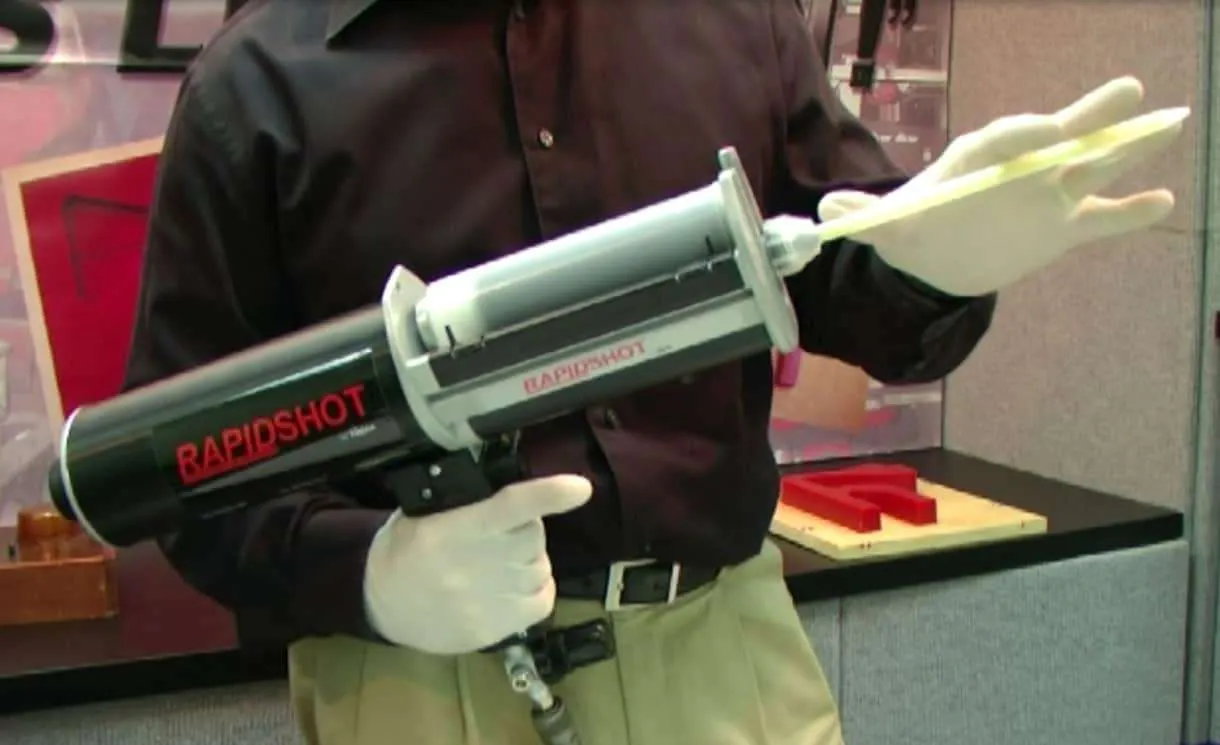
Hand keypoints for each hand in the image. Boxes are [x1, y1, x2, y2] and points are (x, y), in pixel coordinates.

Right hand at [363, 474, 591, 654]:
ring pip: (541, 566)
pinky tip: (512, 584)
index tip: (581, 488)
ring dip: (529, 558)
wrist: (382, 605)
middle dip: (526, 528)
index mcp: (455, 529)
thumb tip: (517, 494)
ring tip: (497, 562)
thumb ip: (465, 501)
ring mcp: (488, 603)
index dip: (549, 494)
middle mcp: (475, 566)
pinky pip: (543, 600)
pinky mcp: (495, 631)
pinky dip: (536, 587)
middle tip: (500, 532)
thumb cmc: (405, 550)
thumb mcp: (422, 513)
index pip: (510, 506)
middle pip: (534, 535)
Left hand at [819, 76, 1185, 296]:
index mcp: (978, 157)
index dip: (1024, 133)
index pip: (1004, 139)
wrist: (936, 259)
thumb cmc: (916, 226)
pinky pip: (1101, 219)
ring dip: (1127, 149)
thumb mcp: (887, 225)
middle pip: (1059, 139)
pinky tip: (1164, 201)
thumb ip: (864, 217)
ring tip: (1168, 123)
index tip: (1049, 131)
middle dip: (1090, 117)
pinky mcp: (1060, 228)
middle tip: (1127, 92)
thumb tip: (826, 215)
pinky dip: (1130, 213)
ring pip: (1091, 169)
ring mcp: (1045, 197)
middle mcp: (1019, 169)